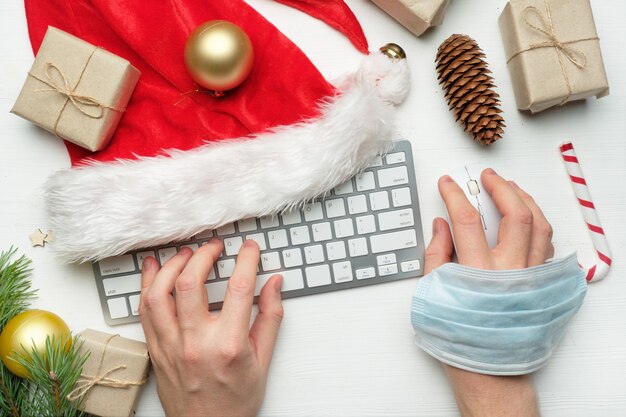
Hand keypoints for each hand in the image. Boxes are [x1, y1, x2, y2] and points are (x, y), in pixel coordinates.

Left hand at [139, 239, 283, 416]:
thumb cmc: (235, 400)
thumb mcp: (263, 360)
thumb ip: (270, 318)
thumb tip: (275, 284)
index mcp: (228, 345)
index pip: (238, 289)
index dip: (246, 261)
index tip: (249, 249)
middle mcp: (195, 343)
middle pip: (190, 283)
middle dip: (203, 255)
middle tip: (214, 246)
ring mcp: (171, 346)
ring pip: (159, 294)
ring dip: (171, 266)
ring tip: (186, 254)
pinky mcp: (156, 349)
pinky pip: (145, 310)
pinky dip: (148, 285)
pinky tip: (156, 270)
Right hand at [424, 168, 549, 416]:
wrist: (492, 372)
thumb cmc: (461, 338)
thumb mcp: (435, 294)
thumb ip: (436, 255)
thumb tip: (440, 224)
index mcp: (479, 273)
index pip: (467, 220)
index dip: (455, 195)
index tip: (447, 182)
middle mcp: (511, 271)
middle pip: (515, 214)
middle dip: (500, 188)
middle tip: (486, 177)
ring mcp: (532, 276)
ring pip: (539, 225)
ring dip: (524, 200)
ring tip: (510, 188)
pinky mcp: (542, 284)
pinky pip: (547, 244)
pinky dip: (537, 223)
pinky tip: (526, 217)